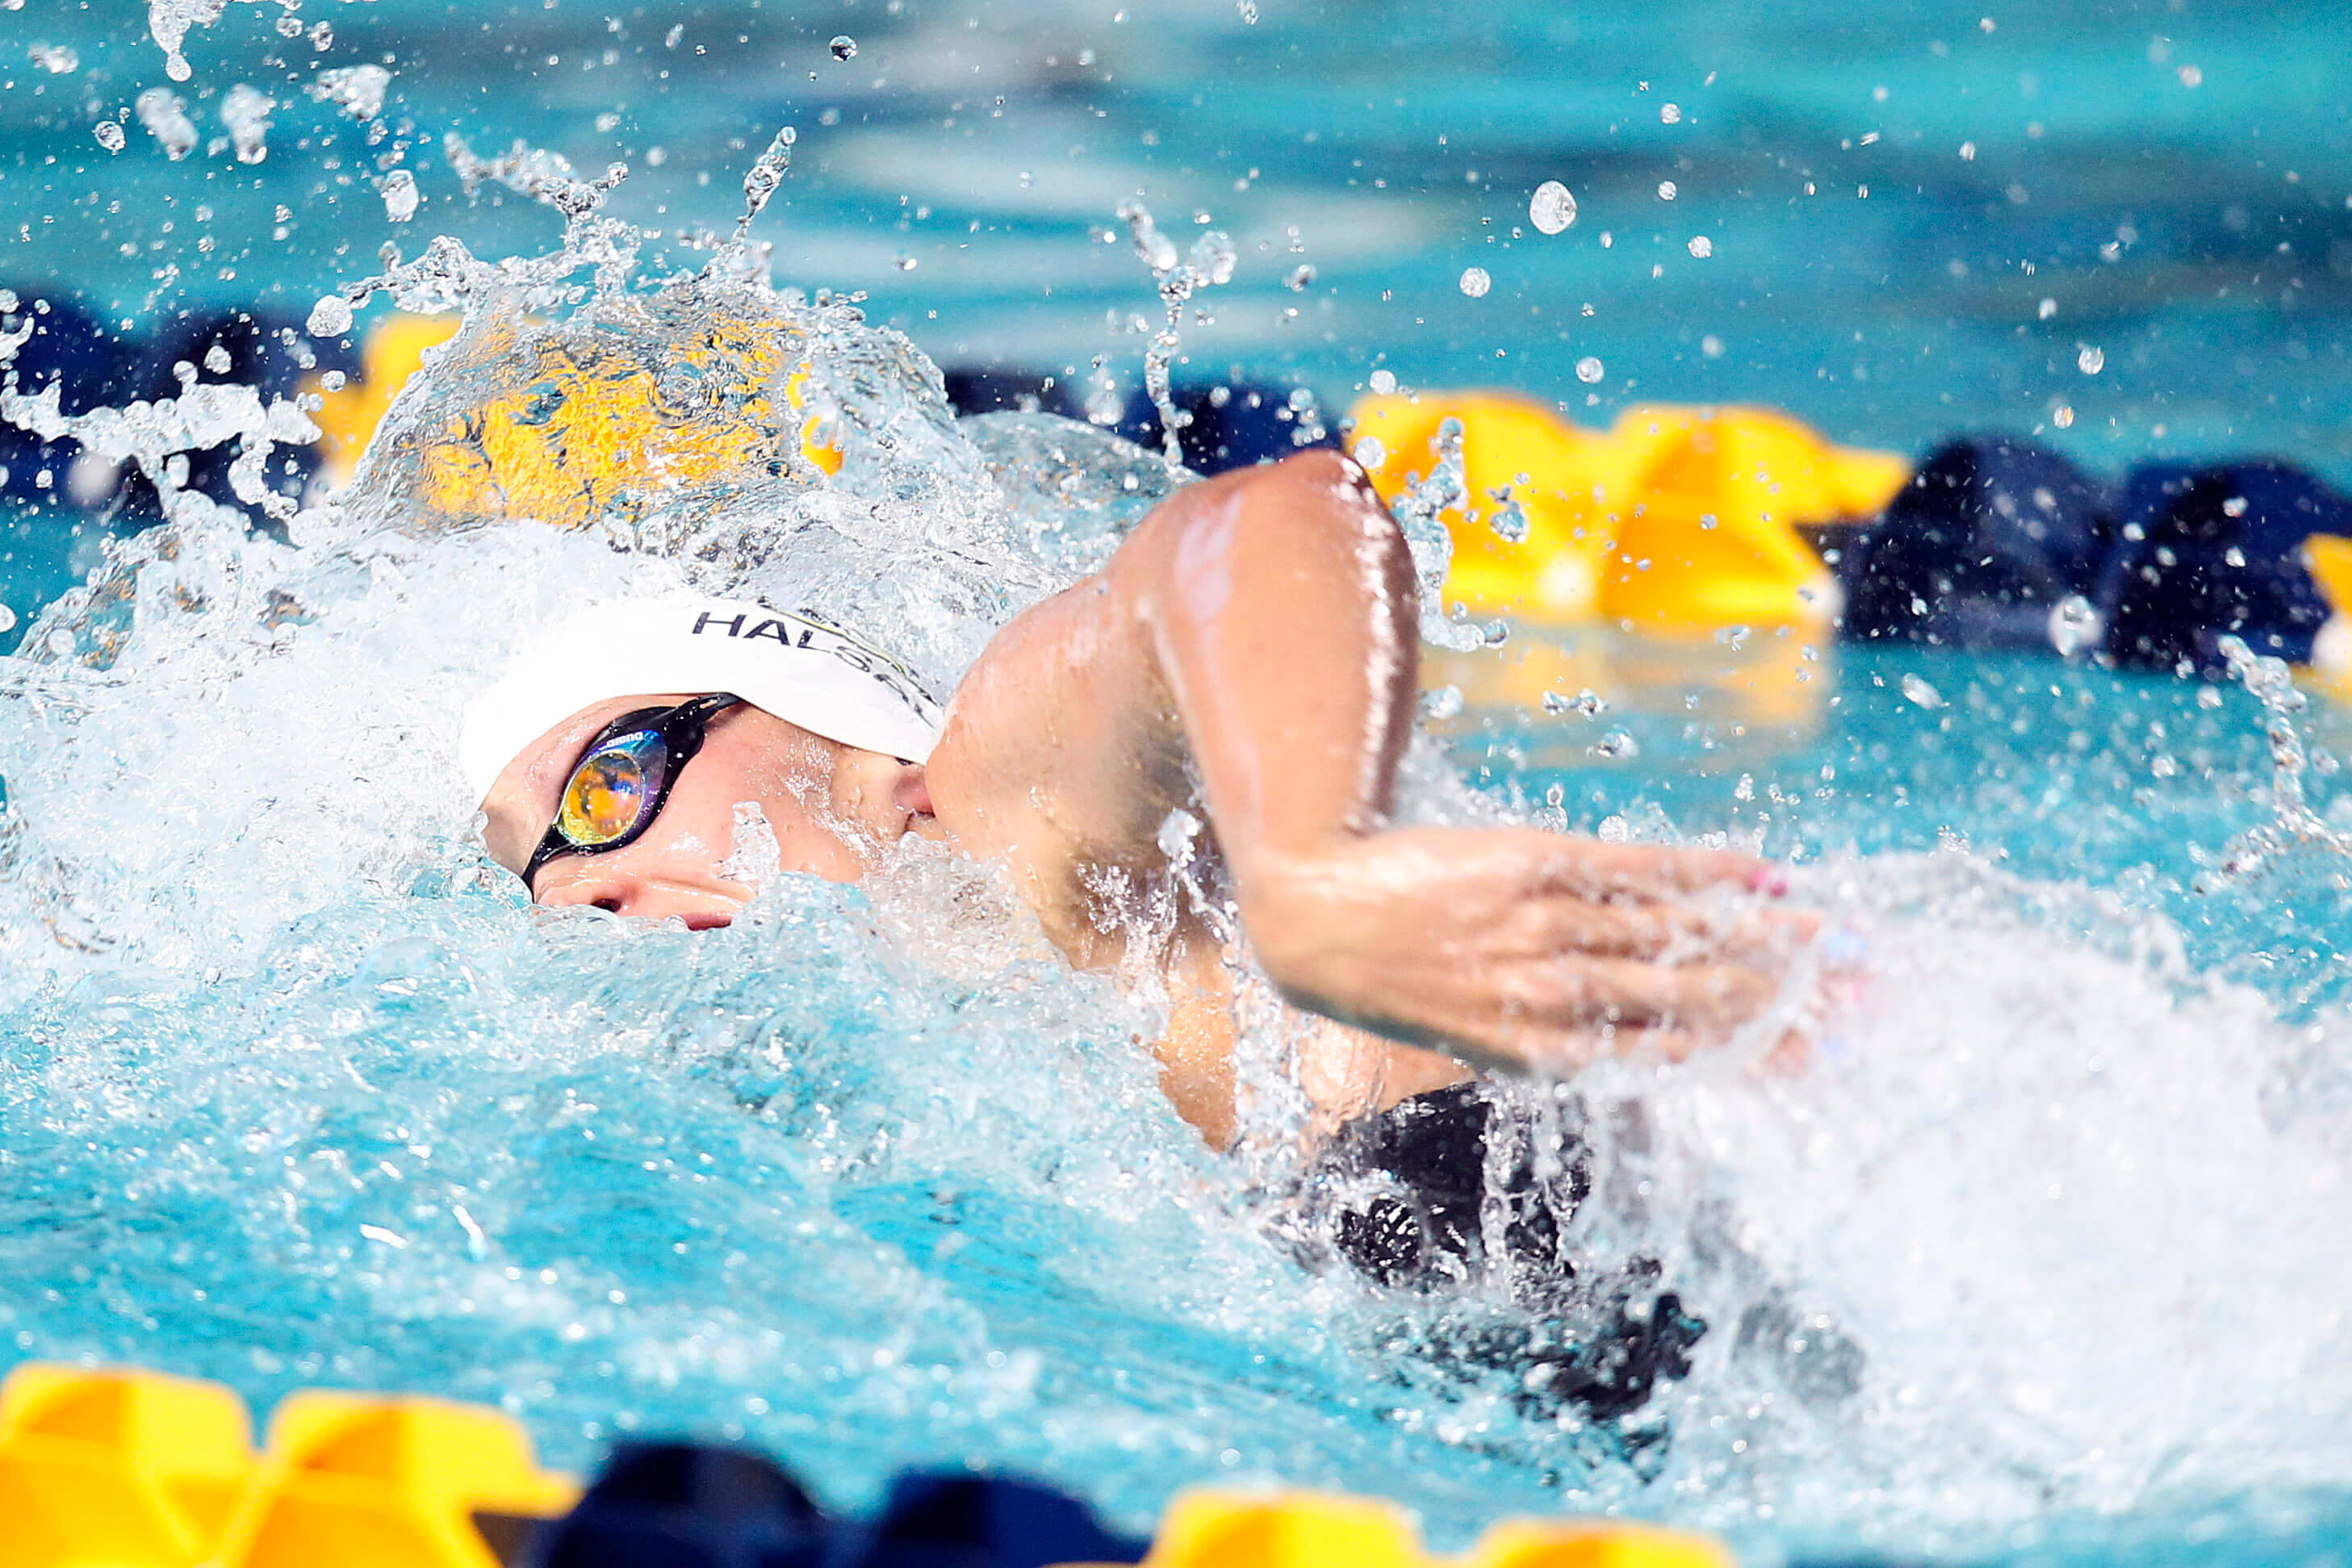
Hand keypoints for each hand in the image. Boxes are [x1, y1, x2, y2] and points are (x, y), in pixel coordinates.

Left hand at [1236, 826, 1817, 1074]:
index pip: (1673, 1058)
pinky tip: (1759, 875)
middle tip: (1856, 1000)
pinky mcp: (1536, 865)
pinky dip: (1704, 872)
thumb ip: (1556, 1038)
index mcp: (1543, 1053)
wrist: (1317, 917)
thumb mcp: (1478, 1031)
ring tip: (1830, 940)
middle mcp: (1555, 997)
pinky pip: (1638, 871)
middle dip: (1781, 1004)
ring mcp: (1548, 929)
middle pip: (1694, 1001)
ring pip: (1677, 937)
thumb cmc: (1400, 982)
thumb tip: (1637, 1043)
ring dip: (1762, 939)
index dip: (1753, 1057)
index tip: (1821, 1056)